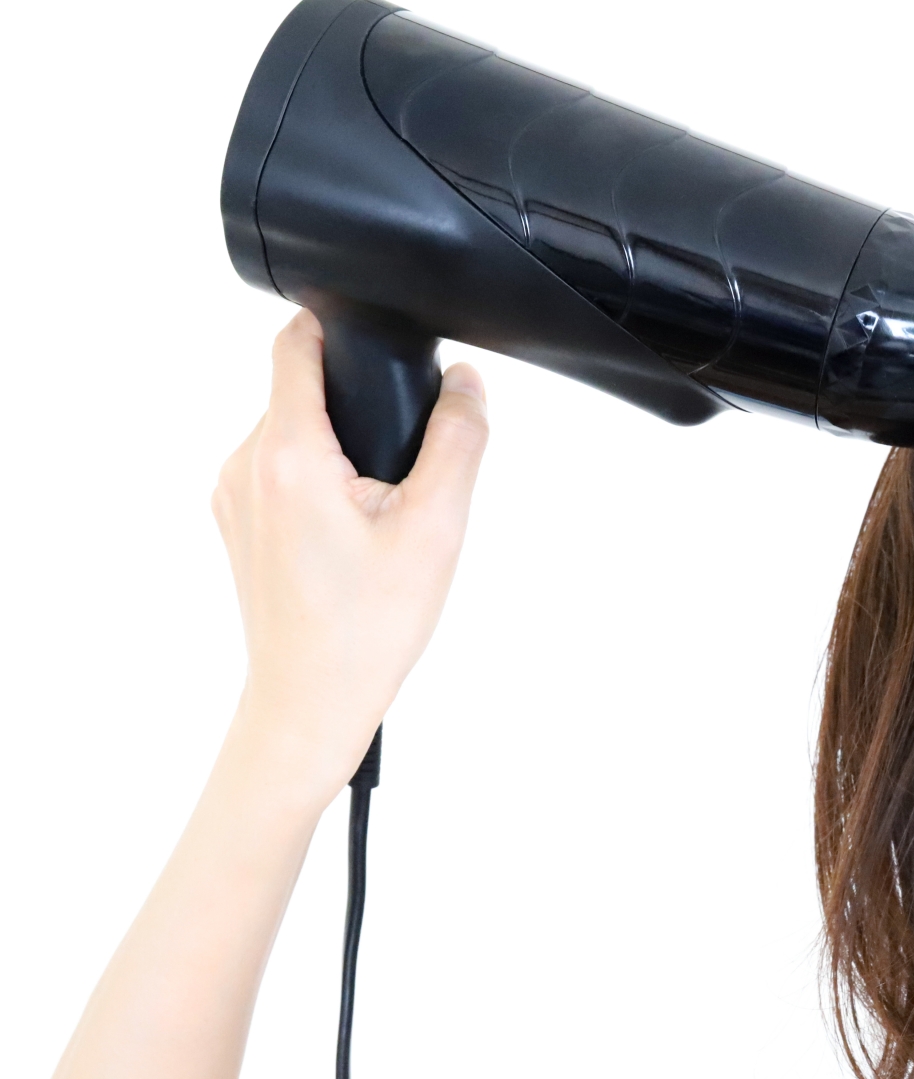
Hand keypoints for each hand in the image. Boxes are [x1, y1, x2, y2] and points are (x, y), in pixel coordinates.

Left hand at [212, 311, 487, 797]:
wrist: (311, 702)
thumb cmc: (367, 629)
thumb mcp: (437, 527)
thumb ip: (458, 440)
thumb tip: (467, 382)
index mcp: (289, 455)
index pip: (294, 343)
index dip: (338, 328)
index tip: (379, 344)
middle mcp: (245, 465)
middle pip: (303, 393)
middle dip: (360, 413)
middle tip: (405, 476)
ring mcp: (232, 496)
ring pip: (295, 435)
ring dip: (342, 454)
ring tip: (383, 519)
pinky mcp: (236, 523)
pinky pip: (282, 473)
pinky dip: (322, 487)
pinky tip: (355, 540)